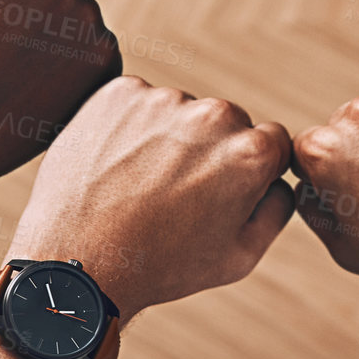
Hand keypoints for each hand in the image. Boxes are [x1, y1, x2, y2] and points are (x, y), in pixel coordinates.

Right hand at [0, 0, 120, 230]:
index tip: (7, 17)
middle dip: (50, 9)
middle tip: (16, 49)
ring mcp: (87, 14)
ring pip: (84, 17)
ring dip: (67, 37)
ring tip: (28, 70)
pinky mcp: (106, 52)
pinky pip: (98, 50)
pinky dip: (81, 66)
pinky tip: (49, 86)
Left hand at [2, 76, 292, 320]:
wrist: (77, 260)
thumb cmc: (161, 266)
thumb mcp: (240, 257)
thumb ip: (276, 209)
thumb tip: (281, 177)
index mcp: (250, 152)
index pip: (271, 142)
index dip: (248, 171)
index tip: (219, 193)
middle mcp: (212, 114)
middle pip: (226, 123)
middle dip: (210, 151)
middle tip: (175, 195)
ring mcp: (163, 99)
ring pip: (179, 112)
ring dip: (168, 138)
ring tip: (139, 185)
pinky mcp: (119, 92)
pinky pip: (138, 103)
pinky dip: (131, 127)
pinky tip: (117, 167)